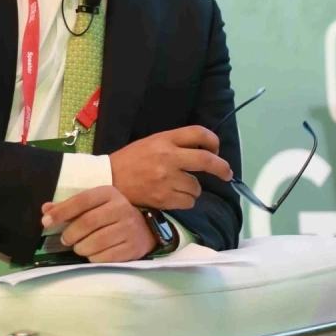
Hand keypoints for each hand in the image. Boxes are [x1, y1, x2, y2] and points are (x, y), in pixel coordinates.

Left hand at [41, 186, 155, 262]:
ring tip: (80, 246)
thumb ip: (69, 207)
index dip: (61, 211)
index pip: (81, 200)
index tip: (45, 222)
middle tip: (65, 240)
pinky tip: (94, 253)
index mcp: (109, 193)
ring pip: (95, 242)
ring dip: (80, 247)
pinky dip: (93, 257)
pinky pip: (104, 257)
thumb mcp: (93, 205)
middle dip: (70, 234)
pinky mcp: (132, 248)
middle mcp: (121, 208)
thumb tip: (45, 210)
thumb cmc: (111, 216)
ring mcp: (129, 228)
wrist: (143, 230)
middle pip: (87, 223)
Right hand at [109, 125, 231, 210]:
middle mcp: (169, 157)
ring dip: (193, 189)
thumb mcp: (151, 143)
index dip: (213, 141)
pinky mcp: (164, 198)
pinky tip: (173, 197)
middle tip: (227, 174)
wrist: (108, 179)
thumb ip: (175, 145)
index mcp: (165, 139)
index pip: (198, 134)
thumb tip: (203, 153)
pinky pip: (188, 202)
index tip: (216, 150)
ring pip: (197, 187)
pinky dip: (185, 201)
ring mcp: (167, 179)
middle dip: (222, 169)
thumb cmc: (130, 160)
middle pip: (207, 161)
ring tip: (179, 187)